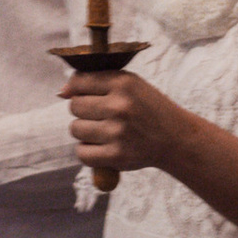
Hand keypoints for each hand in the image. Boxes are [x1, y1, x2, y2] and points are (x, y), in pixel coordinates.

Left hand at [64, 70, 190, 180]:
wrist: (175, 139)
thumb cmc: (148, 109)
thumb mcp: (132, 85)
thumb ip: (97, 82)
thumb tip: (62, 91)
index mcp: (124, 83)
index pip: (79, 81)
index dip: (77, 89)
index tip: (86, 95)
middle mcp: (120, 106)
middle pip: (75, 106)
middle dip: (84, 111)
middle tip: (102, 115)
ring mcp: (118, 133)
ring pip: (76, 129)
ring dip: (85, 131)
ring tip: (105, 131)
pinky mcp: (116, 156)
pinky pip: (82, 153)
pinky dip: (88, 151)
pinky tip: (102, 146)